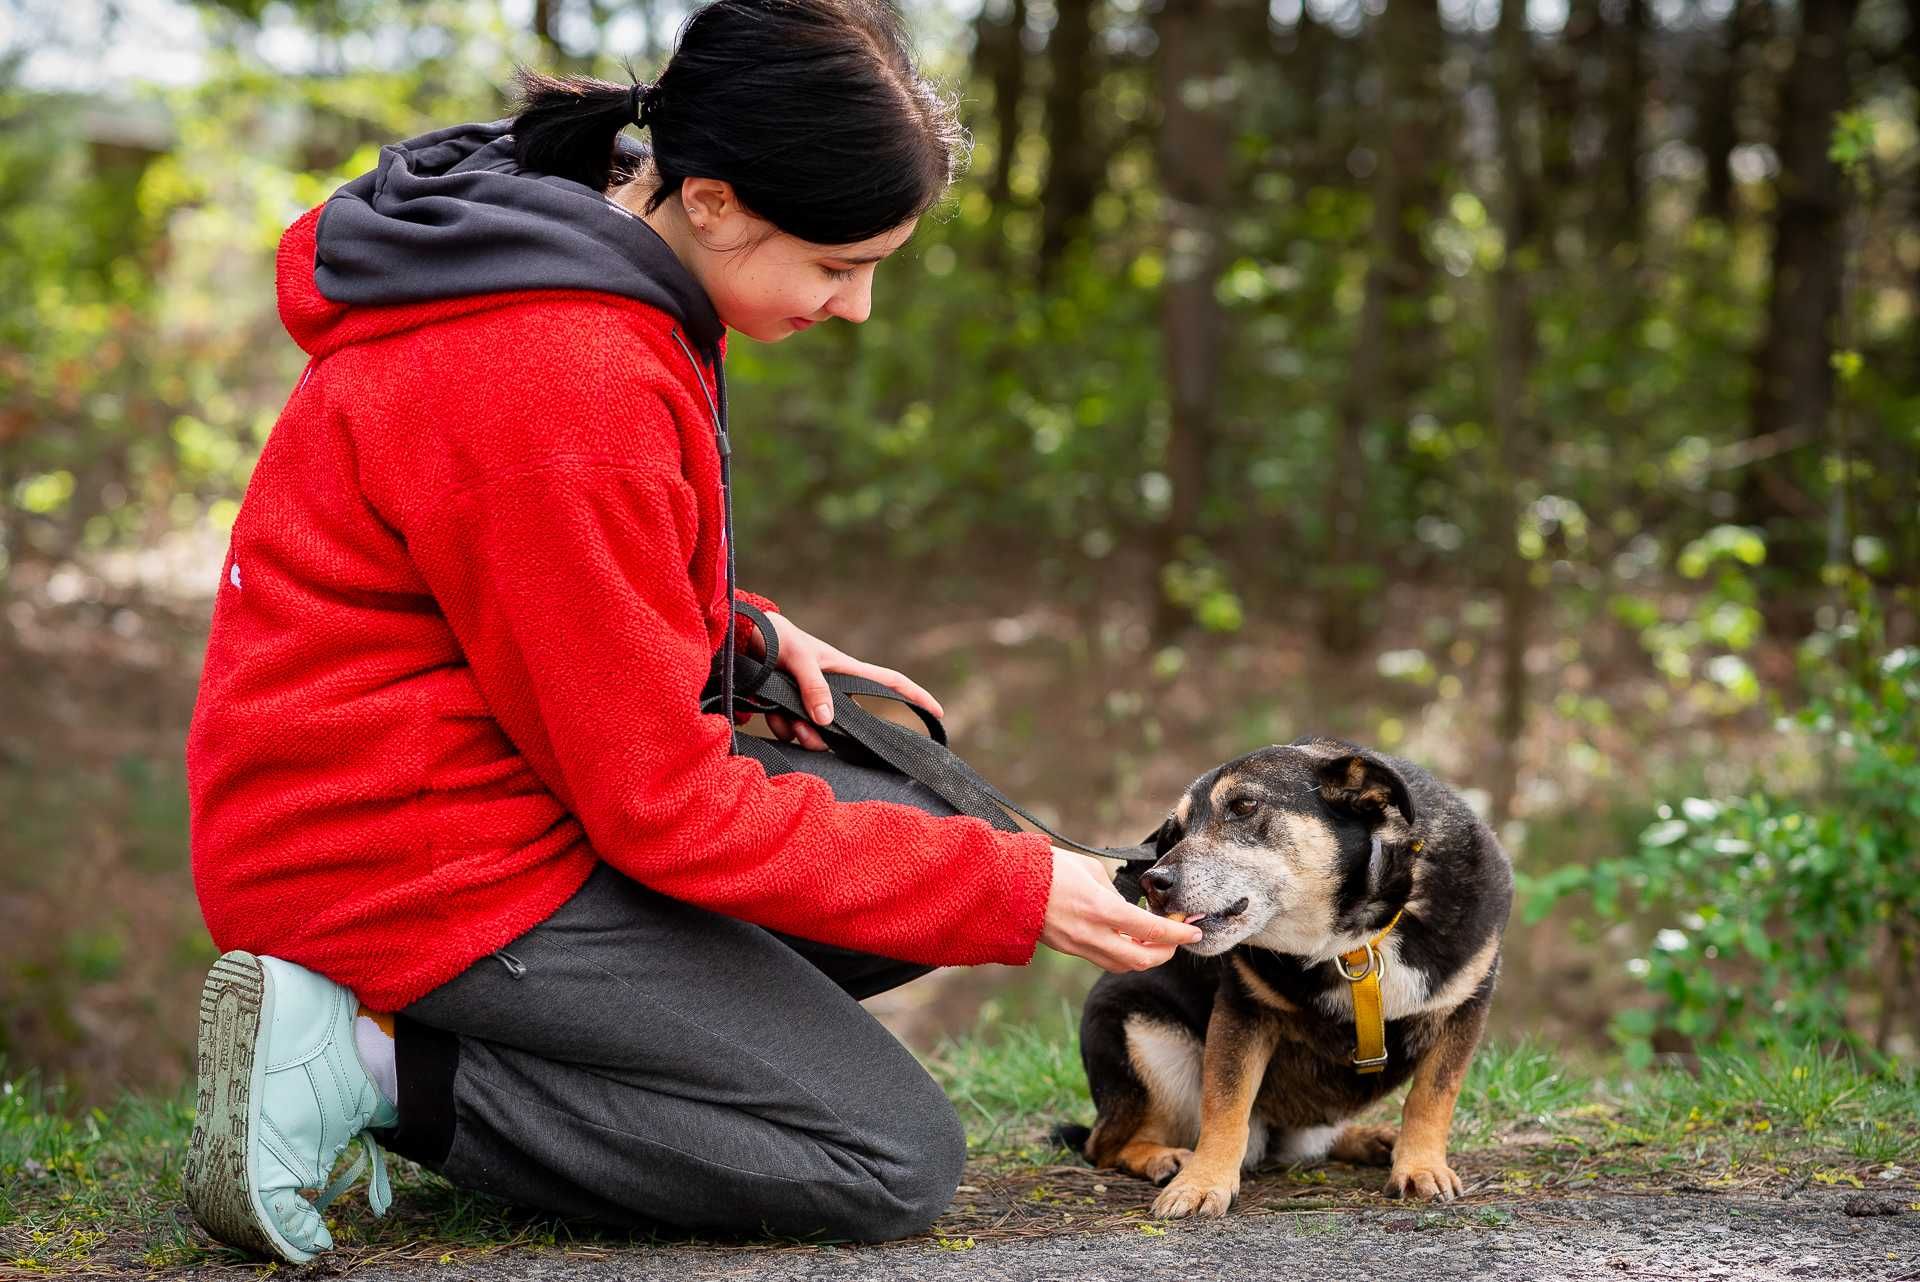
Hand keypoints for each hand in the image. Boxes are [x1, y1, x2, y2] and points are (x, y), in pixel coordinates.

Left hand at [747, 611, 943, 751]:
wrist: (741, 638)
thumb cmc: (777, 639)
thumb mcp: (798, 658)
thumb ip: (813, 687)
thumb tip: (826, 720)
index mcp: (846, 672)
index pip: (889, 683)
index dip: (915, 696)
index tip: (938, 713)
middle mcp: (832, 690)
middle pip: (844, 725)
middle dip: (826, 736)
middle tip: (805, 730)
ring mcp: (810, 701)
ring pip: (815, 733)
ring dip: (798, 732)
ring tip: (779, 715)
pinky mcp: (789, 708)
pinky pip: (791, 731)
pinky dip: (779, 726)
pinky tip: (767, 711)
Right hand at [1040, 848, 1202, 971]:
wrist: (1005, 883)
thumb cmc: (1047, 866)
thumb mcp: (1089, 870)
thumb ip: (1112, 891)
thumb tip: (1124, 905)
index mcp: (1100, 909)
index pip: (1151, 931)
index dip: (1178, 934)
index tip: (1194, 931)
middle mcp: (1091, 934)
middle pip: (1141, 960)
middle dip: (1166, 952)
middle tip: (1177, 937)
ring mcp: (1077, 945)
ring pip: (1122, 965)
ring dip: (1144, 956)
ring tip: (1154, 939)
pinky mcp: (1067, 948)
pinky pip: (1103, 959)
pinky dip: (1122, 954)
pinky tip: (1127, 938)